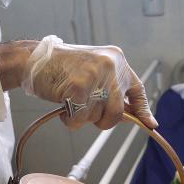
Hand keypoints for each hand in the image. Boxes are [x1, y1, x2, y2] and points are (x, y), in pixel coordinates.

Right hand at [20, 35, 156, 129]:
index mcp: (117, 60)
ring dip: (82, 118)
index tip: (150, 123)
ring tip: (71, 101)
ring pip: (98, 117)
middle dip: (103, 120)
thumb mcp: (95, 71)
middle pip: (118, 112)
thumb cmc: (61, 67)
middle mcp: (111, 66)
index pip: (137, 89)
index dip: (142, 110)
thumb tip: (130, 115)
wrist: (33, 59)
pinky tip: (63, 105)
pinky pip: (80, 119)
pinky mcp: (79, 86)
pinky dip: (70, 119)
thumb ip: (112, 90)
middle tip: (87, 111)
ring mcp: (96, 75)